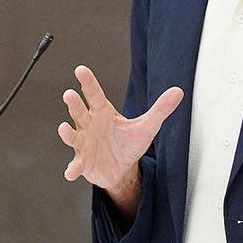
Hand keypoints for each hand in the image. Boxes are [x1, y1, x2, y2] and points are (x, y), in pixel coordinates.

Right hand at [58, 64, 182, 204]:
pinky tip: (71, 172)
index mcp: (103, 112)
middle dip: (74, 104)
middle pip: (79, 112)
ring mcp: (84, 143)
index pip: (94, 94)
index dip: (88, 82)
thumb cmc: (129, 144)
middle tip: (69, 95)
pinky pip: (76, 164)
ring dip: (67, 133)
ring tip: (64, 129)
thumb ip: (160, 109)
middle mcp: (89, 125)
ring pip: (73, 136)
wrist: (121, 168)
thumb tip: (178, 92)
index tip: (80, 70)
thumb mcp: (147, 126)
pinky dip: (73, 169)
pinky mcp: (83, 162)